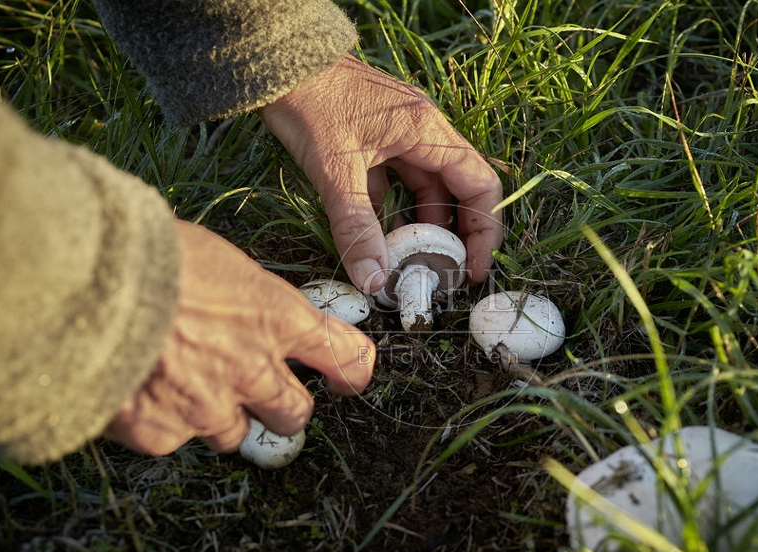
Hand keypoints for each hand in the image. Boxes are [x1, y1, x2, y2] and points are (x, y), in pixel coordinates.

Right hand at [105, 220, 374, 455]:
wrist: (82, 280)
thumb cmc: (149, 252)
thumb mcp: (220, 262)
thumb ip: (247, 301)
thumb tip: (245, 312)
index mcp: (277, 318)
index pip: (344, 356)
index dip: (351, 372)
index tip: (347, 379)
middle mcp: (254, 370)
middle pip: (295, 414)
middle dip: (281, 408)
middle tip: (259, 396)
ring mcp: (210, 408)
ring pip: (235, 435)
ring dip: (216, 416)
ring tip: (178, 382)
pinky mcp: (164, 433)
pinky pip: (173, 438)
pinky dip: (159, 420)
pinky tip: (134, 386)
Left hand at [258, 55, 503, 292]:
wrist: (274, 63)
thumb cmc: (309, 105)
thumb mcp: (335, 172)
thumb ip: (357, 228)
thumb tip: (374, 280)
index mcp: (427, 132)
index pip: (479, 185)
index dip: (483, 231)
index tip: (472, 269)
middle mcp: (423, 132)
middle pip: (458, 190)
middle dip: (454, 235)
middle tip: (443, 274)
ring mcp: (400, 135)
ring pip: (426, 188)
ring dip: (422, 226)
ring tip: (411, 264)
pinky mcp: (376, 140)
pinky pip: (398, 182)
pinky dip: (394, 213)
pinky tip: (383, 240)